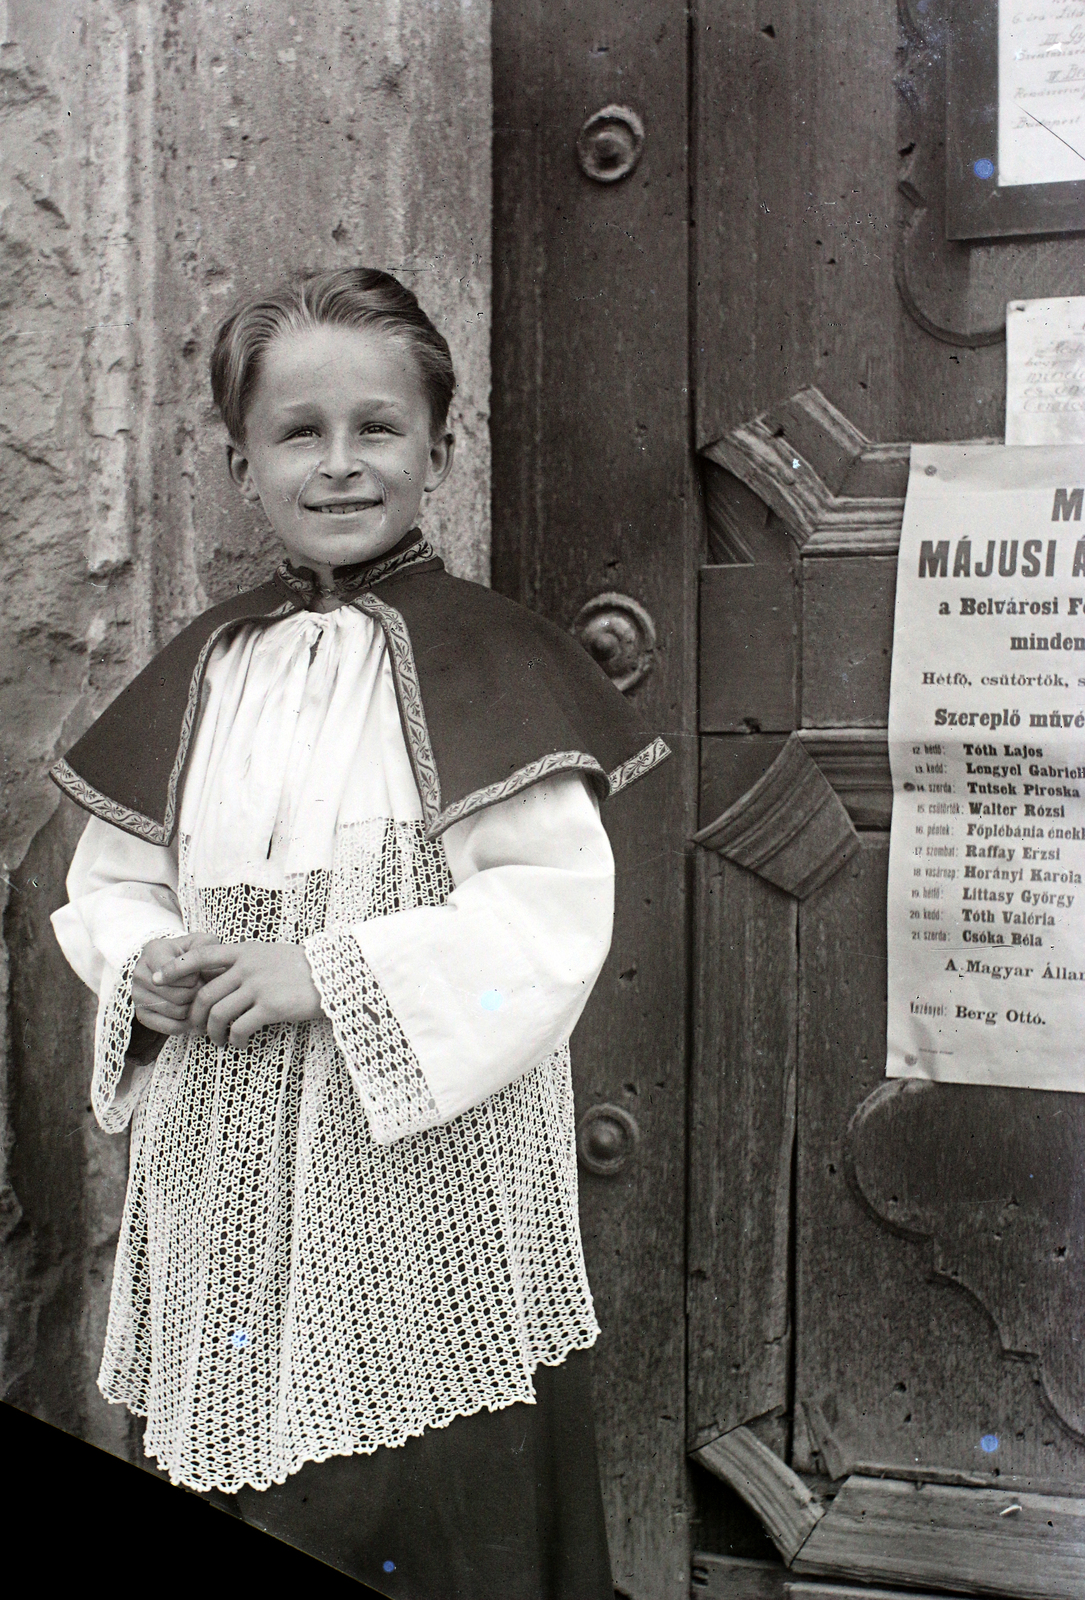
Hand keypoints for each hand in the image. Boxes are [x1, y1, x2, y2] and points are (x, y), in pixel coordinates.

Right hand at [132, 931, 223, 1035]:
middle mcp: (139, 972)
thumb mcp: (204, 944)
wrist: (182, 969)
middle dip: (198, 993)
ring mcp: (137, 995)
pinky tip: (192, 1012)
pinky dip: (187, 1024)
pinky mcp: (142, 1015)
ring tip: (198, 998)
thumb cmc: (196, 956)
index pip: (175, 972)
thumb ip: (206, 949)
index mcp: (153, 951)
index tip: (199, 973)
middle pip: (178, 995)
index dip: (194, 976)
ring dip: (194, 1008)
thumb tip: (199, 974)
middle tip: (202, 988)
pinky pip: (170, 1027)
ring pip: (176, 1011)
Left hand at [155, 940, 324, 1046]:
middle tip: (196, 1028)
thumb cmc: (303, 968)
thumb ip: (245, 963)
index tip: (158, 978)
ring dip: (213, 1032)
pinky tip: (239, 1044)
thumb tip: (217, 978)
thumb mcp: (270, 955)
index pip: (201, 954)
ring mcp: (258, 985)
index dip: (176, 967)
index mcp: (245, 951)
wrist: (335, 975)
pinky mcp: (270, 1006)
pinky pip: (240, 1027)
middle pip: (205, 993)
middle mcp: (248, 966)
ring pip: (218, 1013)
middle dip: (195, 1015)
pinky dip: (235, 1039)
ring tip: (219, 1041)